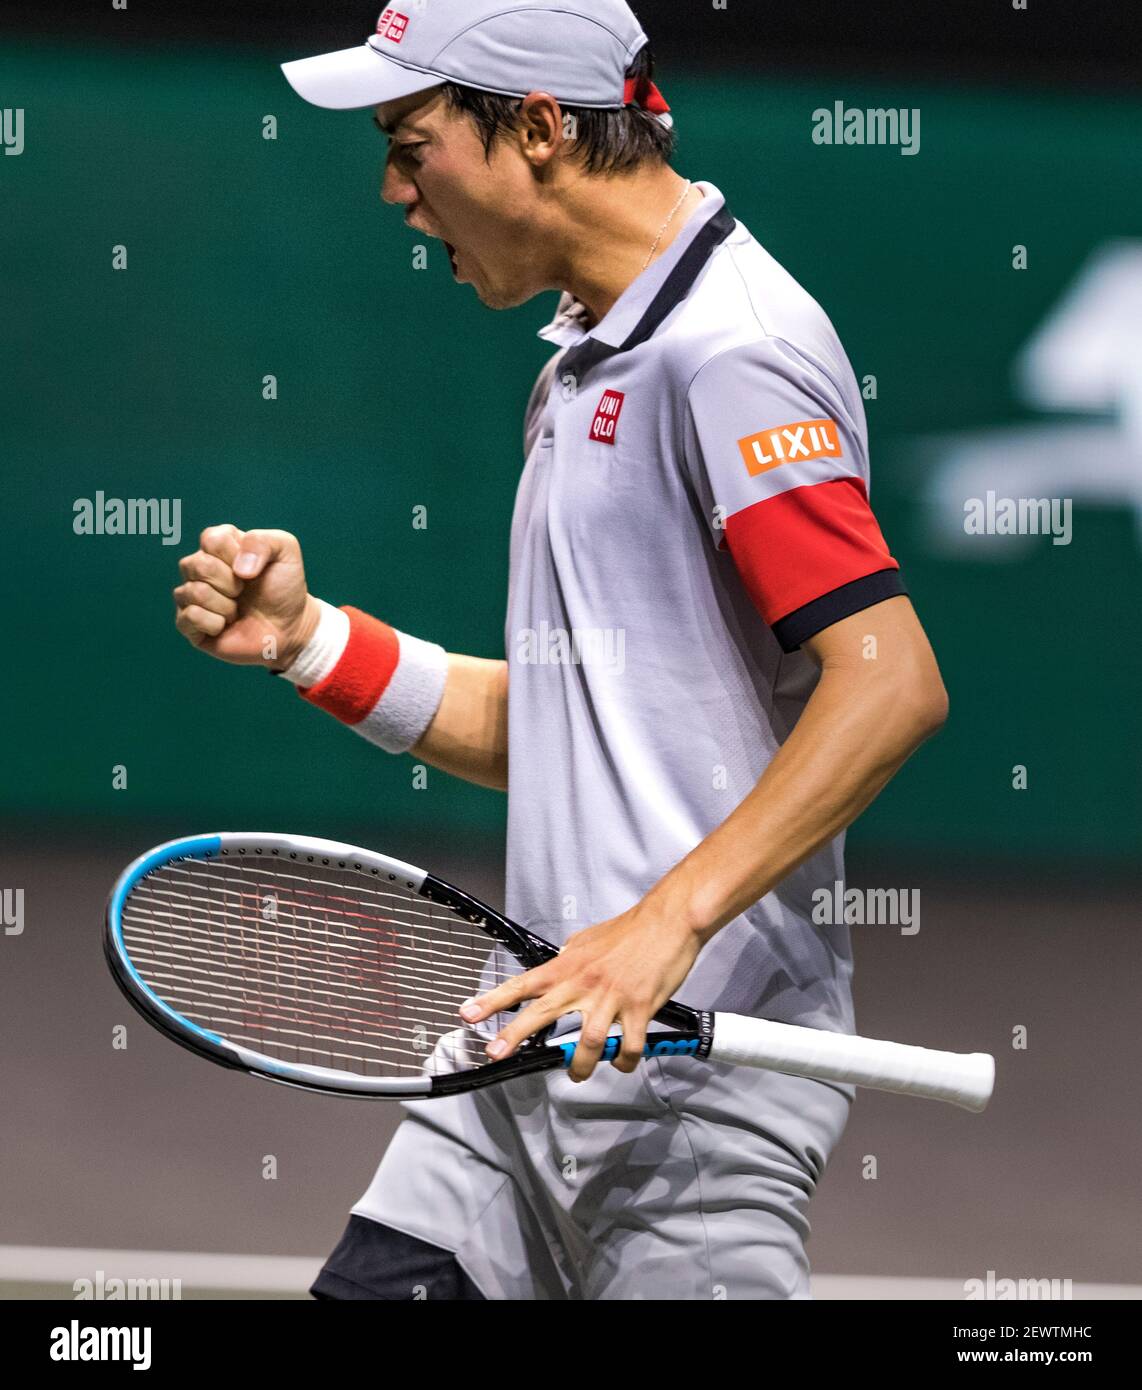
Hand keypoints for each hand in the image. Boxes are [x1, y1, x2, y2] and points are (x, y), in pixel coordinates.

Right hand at [174, 524, 319, 669]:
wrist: (288, 627)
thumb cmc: (284, 587)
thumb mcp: (286, 550)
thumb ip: (262, 541)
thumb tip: (238, 569)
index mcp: (218, 545)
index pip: (211, 540)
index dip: (236, 556)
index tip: (253, 569)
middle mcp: (198, 567)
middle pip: (198, 565)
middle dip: (231, 583)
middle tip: (245, 591)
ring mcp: (190, 596)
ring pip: (193, 592)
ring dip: (226, 605)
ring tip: (237, 609)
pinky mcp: (188, 624)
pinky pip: (189, 617)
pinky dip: (214, 623)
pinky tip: (225, 625)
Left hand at [459, 901, 704, 1082]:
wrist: (668, 921)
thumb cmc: (629, 930)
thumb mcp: (587, 938)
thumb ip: (568, 957)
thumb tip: (555, 963)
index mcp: (568, 965)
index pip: (523, 984)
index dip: (493, 1000)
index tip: (468, 1014)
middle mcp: (584, 982)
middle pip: (542, 1012)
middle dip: (514, 1035)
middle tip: (494, 1054)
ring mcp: (611, 997)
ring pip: (586, 1042)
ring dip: (579, 1065)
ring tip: (576, 1074)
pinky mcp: (639, 1008)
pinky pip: (627, 1046)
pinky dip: (623, 1061)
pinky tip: (621, 1062)